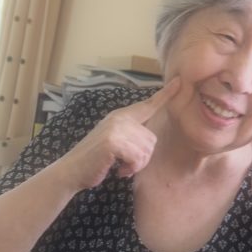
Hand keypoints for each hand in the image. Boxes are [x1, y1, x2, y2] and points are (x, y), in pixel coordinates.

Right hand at [60, 77, 179, 190]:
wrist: (72, 170)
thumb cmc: (95, 160)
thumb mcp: (115, 142)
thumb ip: (131, 135)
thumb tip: (150, 140)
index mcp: (122, 116)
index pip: (148, 104)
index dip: (165, 94)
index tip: (179, 81)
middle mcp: (120, 118)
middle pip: (152, 139)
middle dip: (142, 158)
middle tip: (125, 163)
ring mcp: (116, 128)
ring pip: (146, 150)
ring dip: (136, 165)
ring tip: (121, 166)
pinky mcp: (113, 141)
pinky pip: (137, 158)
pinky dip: (130, 169)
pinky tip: (119, 170)